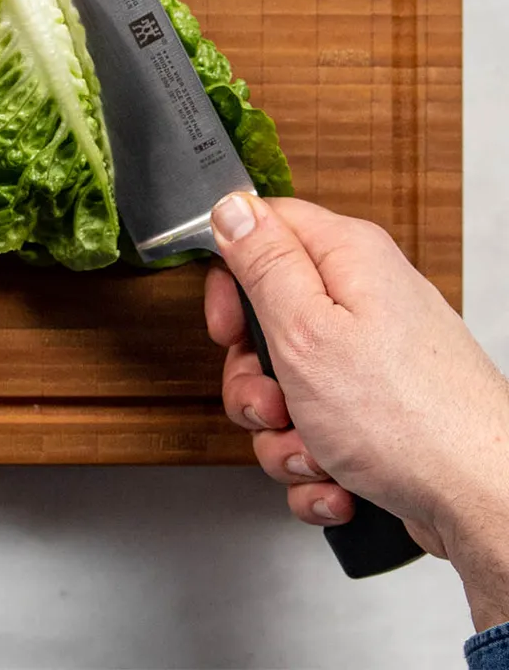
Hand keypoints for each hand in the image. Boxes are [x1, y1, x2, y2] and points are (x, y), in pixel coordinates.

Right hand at [205, 194, 508, 629]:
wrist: (484, 503)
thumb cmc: (408, 418)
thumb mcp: (305, 328)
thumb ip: (263, 262)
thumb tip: (232, 207)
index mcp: (348, 260)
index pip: (265, 230)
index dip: (231, 277)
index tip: (228, 325)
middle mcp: (364, 301)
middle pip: (266, 321)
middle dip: (254, 379)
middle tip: (273, 400)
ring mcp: (372, 360)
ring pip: (285, 386)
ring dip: (282, 433)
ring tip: (312, 451)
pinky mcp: (378, 412)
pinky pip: (315, 430)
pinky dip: (314, 462)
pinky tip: (335, 478)